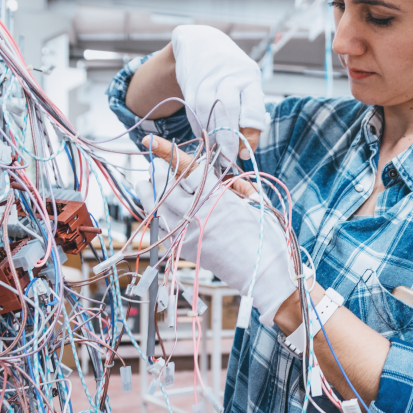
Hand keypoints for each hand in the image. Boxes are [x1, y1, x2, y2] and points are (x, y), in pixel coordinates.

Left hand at [135, 136, 295, 326]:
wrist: (263, 272)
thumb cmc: (266, 235)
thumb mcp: (255, 201)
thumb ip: (234, 185)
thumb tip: (217, 175)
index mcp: (218, 196)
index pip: (186, 168)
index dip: (168, 152)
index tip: (151, 141)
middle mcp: (199, 212)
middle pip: (166, 186)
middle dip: (160, 175)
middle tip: (157, 169)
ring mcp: (188, 232)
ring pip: (157, 207)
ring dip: (150, 194)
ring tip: (146, 185)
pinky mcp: (185, 249)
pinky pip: (161, 228)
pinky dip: (156, 215)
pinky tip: (158, 210)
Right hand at [171, 25, 266, 165]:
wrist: (201, 42)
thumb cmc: (232, 73)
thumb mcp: (248, 85)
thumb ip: (249, 114)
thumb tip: (247, 150)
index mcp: (250, 78)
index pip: (253, 109)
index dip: (250, 136)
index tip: (245, 155)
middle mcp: (229, 77)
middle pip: (229, 111)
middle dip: (228, 139)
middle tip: (227, 160)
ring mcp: (208, 79)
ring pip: (208, 112)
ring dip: (211, 136)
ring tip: (215, 151)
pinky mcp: (190, 84)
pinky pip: (194, 111)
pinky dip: (199, 127)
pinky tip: (204, 136)